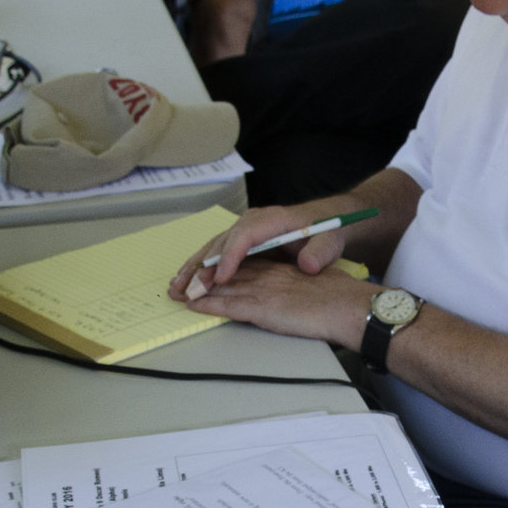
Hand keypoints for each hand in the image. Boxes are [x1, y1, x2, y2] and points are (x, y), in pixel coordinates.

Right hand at [167, 202, 349, 300]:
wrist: (325, 221)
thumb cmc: (326, 231)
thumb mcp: (330, 241)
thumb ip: (321, 253)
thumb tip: (306, 264)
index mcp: (272, 219)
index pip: (244, 236)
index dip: (229, 258)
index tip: (219, 278)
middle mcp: (253, 221)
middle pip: (222, 242)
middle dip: (203, 266)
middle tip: (188, 287)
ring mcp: (245, 229)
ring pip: (214, 247)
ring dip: (194, 267)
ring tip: (176, 285)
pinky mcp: (241, 240)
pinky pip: (217, 252)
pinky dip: (201, 266)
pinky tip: (188, 280)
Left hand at [180, 258, 371, 347]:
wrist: (351, 307)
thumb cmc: (340, 299)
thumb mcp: (313, 283)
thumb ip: (294, 284)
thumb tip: (287, 288)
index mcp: (280, 267)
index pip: (243, 263)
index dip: (219, 266)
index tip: (203, 270)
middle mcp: (268, 274)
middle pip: (226, 272)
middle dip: (199, 275)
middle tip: (178, 282)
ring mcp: (264, 290)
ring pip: (222, 287)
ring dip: (196, 290)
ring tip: (177, 294)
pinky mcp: (264, 308)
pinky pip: (229, 306)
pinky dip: (209, 305)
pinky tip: (193, 306)